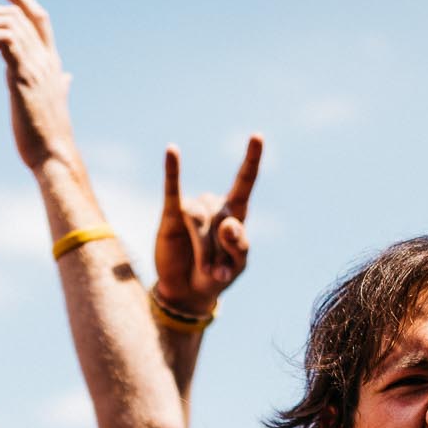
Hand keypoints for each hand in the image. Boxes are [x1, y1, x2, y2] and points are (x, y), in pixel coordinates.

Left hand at [0, 0, 73, 173]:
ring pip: (7, 23)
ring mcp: (36, 65)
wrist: (52, 155)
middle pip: (16, 15)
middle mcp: (46, 58)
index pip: (39, 16)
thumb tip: (67, 79)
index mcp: (52, 61)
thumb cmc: (48, 135)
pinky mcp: (23, 76)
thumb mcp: (55, 102)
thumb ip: (61, 85)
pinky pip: (3, 39)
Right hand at [152, 135, 260, 316]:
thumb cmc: (216, 276)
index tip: (257, 136)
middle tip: (217, 273)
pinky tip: (172, 150)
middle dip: (220, 251)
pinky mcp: (171, 215)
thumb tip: (228, 223)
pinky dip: (172, 170)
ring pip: (199, 219)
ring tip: (206, 270)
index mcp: (234, 213)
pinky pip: (172, 189)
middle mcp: (214, 205)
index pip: (245, 182)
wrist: (186, 292)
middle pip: (220, 218)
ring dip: (204, 249)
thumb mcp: (237, 266)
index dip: (251, 159)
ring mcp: (192, 209)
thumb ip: (239, 245)